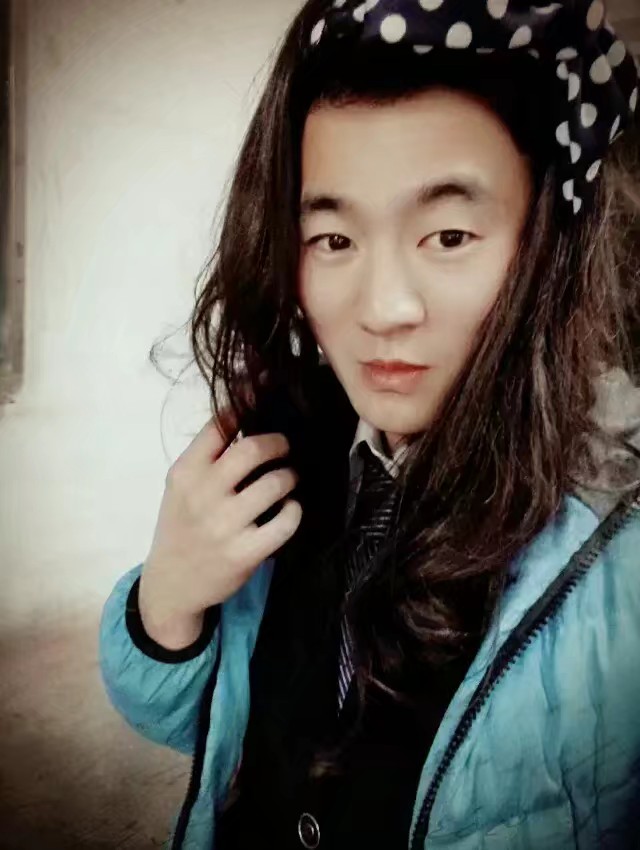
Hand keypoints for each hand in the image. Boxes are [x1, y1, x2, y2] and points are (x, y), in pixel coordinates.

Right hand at [138, 410, 301, 648]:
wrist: (171, 585)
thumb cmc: (181, 526)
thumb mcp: (181, 486)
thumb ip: (208, 455)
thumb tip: (247, 412)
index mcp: (185, 472)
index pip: (220, 424)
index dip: (246, 401)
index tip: (263, 386)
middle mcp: (203, 495)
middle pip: (253, 449)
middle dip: (278, 442)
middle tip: (284, 447)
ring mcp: (224, 525)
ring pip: (276, 483)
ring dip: (289, 477)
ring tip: (287, 480)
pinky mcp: (245, 553)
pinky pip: (286, 521)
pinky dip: (294, 511)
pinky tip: (288, 510)